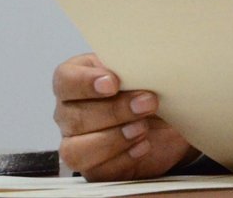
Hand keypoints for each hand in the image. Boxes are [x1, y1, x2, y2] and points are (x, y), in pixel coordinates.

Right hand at [51, 52, 196, 179]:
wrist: (167, 121)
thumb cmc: (148, 89)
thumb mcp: (143, 71)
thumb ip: (135, 65)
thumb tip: (144, 61)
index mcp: (76, 80)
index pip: (65, 79)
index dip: (85, 82)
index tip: (114, 82)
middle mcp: (70, 112)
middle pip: (74, 115)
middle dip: (114, 110)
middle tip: (147, 102)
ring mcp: (77, 143)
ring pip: (76, 150)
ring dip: (113, 139)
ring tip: (143, 128)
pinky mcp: (94, 169)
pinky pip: (98, 171)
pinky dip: (123, 158)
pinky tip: (143, 146)